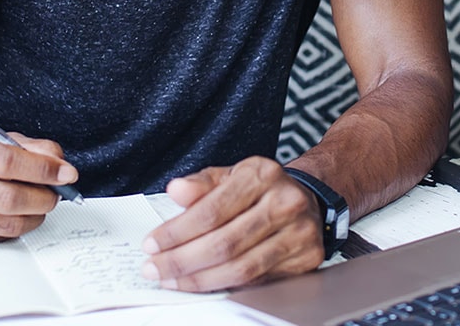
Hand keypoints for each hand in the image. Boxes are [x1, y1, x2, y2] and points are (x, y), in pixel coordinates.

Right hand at [0, 129, 79, 248]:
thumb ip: (30, 147)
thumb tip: (61, 165)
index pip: (7, 161)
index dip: (43, 169)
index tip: (66, 174)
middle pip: (9, 198)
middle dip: (44, 198)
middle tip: (56, 194)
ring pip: (7, 223)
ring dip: (35, 215)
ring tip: (39, 204)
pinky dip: (15, 227)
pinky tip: (13, 215)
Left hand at [140, 156, 324, 291]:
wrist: (305, 198)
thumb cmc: (260, 189)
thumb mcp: (229, 175)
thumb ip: (200, 184)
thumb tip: (175, 190)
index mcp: (263, 175)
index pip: (212, 210)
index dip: (177, 232)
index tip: (152, 244)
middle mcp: (286, 202)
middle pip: (225, 243)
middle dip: (182, 261)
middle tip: (155, 269)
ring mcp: (300, 233)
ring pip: (241, 268)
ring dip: (199, 279)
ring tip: (172, 280)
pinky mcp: (307, 259)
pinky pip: (258, 281)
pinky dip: (226, 285)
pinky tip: (203, 283)